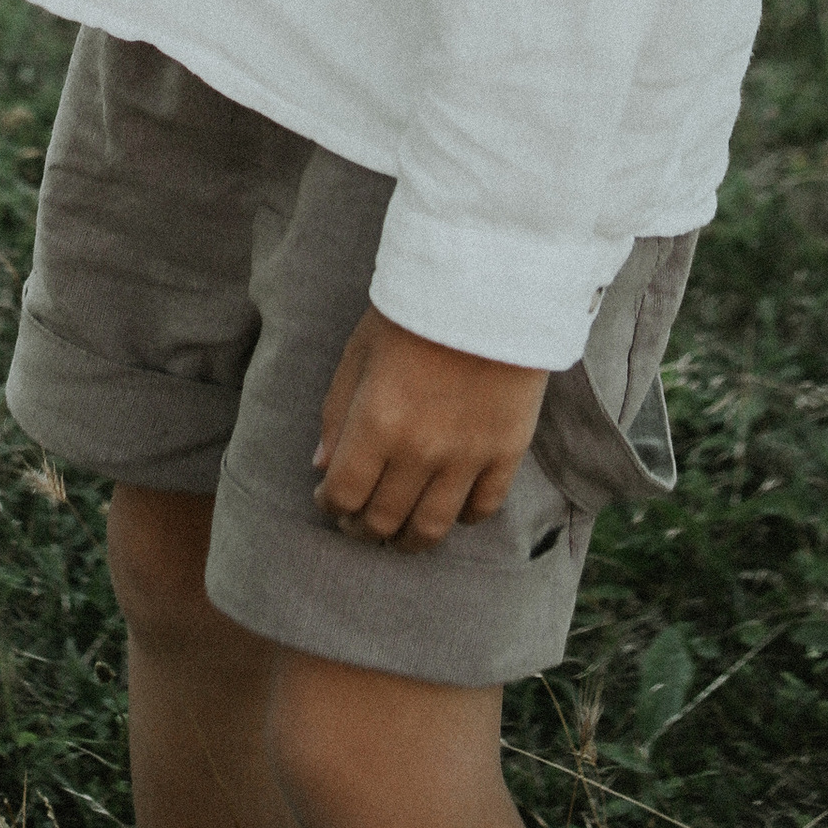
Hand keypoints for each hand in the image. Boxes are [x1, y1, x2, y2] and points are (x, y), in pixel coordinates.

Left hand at [312, 303, 549, 552]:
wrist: (487, 286)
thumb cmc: (412, 313)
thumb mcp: (358, 355)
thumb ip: (337, 416)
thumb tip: (322, 468)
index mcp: (375, 423)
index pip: (343, 495)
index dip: (330, 507)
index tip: (329, 501)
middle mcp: (419, 450)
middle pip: (384, 520)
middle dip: (363, 529)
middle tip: (359, 523)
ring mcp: (466, 456)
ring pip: (432, 528)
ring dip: (408, 541)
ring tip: (399, 536)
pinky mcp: (506, 452)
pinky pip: (482, 509)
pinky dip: (462, 519)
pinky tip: (447, 509)